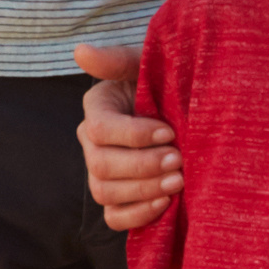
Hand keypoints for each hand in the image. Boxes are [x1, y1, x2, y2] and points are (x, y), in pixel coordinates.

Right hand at [72, 42, 176, 235]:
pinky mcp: (117, 199)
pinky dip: (138, 215)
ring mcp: (101, 174)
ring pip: (105, 192)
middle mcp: (92, 143)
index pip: (99, 129)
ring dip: (143, 190)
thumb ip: (117, 59)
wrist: (188, 111)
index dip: (133, 135)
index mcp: (97, 108)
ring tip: (178, 181)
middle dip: (143, 166)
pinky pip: (115, 217)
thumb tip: (80, 51)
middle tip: (179, 160)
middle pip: (101, 165)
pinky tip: (166, 203)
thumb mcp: (147, 65)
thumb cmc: (168, 83)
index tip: (168, 132)